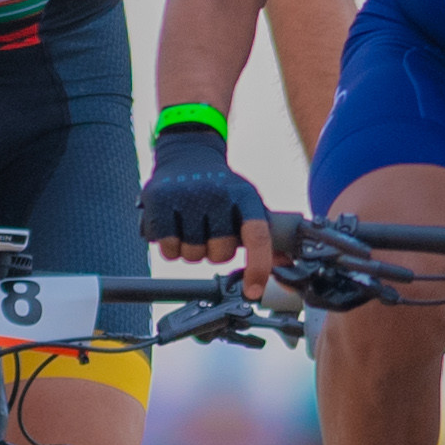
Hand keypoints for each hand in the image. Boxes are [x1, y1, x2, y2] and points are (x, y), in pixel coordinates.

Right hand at [138, 126, 272, 296]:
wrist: (187, 152)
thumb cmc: (220, 186)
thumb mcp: (246, 201)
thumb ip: (264, 234)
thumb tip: (284, 263)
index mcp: (245, 195)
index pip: (257, 236)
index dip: (258, 267)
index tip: (254, 291)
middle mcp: (217, 193)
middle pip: (220, 253)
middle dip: (215, 252)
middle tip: (210, 233)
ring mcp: (186, 196)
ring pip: (192, 255)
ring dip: (191, 250)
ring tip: (190, 227)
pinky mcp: (159, 201)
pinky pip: (168, 249)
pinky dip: (170, 247)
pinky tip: (173, 227)